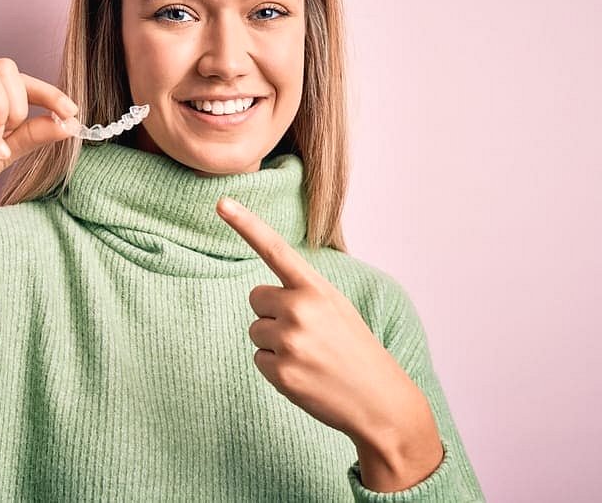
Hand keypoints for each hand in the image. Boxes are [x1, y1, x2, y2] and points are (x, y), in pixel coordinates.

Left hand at [214, 196, 434, 456]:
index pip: (274, 249)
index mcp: (316, 288)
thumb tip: (262, 296)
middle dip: (273, 313)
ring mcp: (289, 341)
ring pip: (256, 331)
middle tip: (307, 333)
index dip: (246, 224)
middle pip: (256, 298)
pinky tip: (304, 375)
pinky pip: (259, 360)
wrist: (379, 400)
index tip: (222, 202)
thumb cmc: (355, 349)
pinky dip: (277, 369)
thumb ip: (302, 293)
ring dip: (275, 344)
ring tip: (309, 356)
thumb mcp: (336, 307)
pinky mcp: (281, 372)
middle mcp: (300, 309)